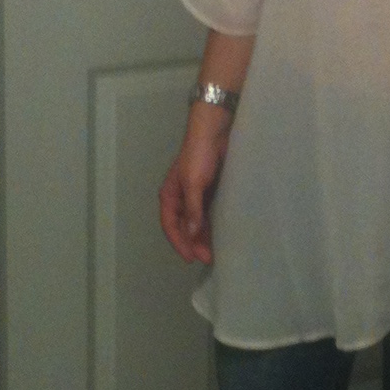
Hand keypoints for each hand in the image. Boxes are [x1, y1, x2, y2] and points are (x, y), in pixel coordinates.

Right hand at [158, 110, 231, 263]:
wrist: (214, 132)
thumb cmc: (199, 156)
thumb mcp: (194, 184)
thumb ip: (193, 209)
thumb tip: (191, 233)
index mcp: (170, 196)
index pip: (170, 226)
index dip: (179, 243)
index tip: (190, 258)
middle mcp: (180, 198)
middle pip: (183, 226)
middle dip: (193, 243)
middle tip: (207, 258)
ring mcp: (195, 195)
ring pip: (195, 222)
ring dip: (202, 237)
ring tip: (213, 252)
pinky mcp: (209, 191)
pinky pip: (207, 214)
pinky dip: (210, 225)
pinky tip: (219, 234)